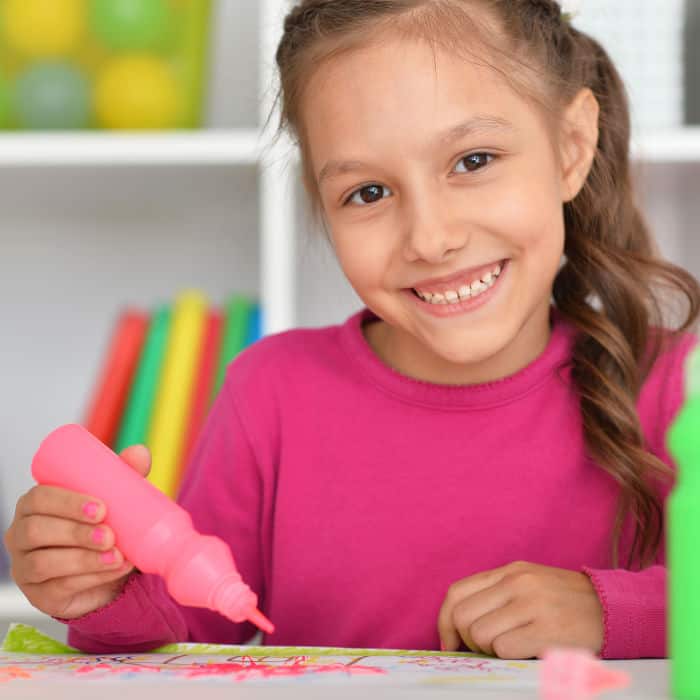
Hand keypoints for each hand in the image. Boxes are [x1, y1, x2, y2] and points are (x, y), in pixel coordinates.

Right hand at [4, 444, 150, 619]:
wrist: (108, 569)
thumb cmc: (103, 525)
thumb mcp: (114, 499)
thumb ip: (125, 474)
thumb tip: (139, 452)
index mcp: (35, 505)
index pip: (38, 499)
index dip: (66, 502)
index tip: (102, 507)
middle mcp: (22, 534)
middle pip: (36, 531)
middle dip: (75, 532)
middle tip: (110, 534)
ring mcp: (25, 567)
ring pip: (44, 563)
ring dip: (84, 559)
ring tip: (117, 555)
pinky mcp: (39, 595)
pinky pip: (57, 588)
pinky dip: (90, 579)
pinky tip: (114, 571)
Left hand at [437, 561, 603, 658]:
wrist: (613, 608)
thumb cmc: (564, 602)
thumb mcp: (528, 584)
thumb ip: (495, 596)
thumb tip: (457, 626)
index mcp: (509, 571)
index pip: (456, 593)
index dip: (444, 623)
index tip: (450, 643)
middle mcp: (517, 582)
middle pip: (462, 616)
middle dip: (467, 641)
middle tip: (485, 650)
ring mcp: (532, 604)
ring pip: (480, 634)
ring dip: (490, 650)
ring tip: (511, 648)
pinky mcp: (547, 629)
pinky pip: (504, 649)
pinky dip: (509, 657)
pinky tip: (527, 652)